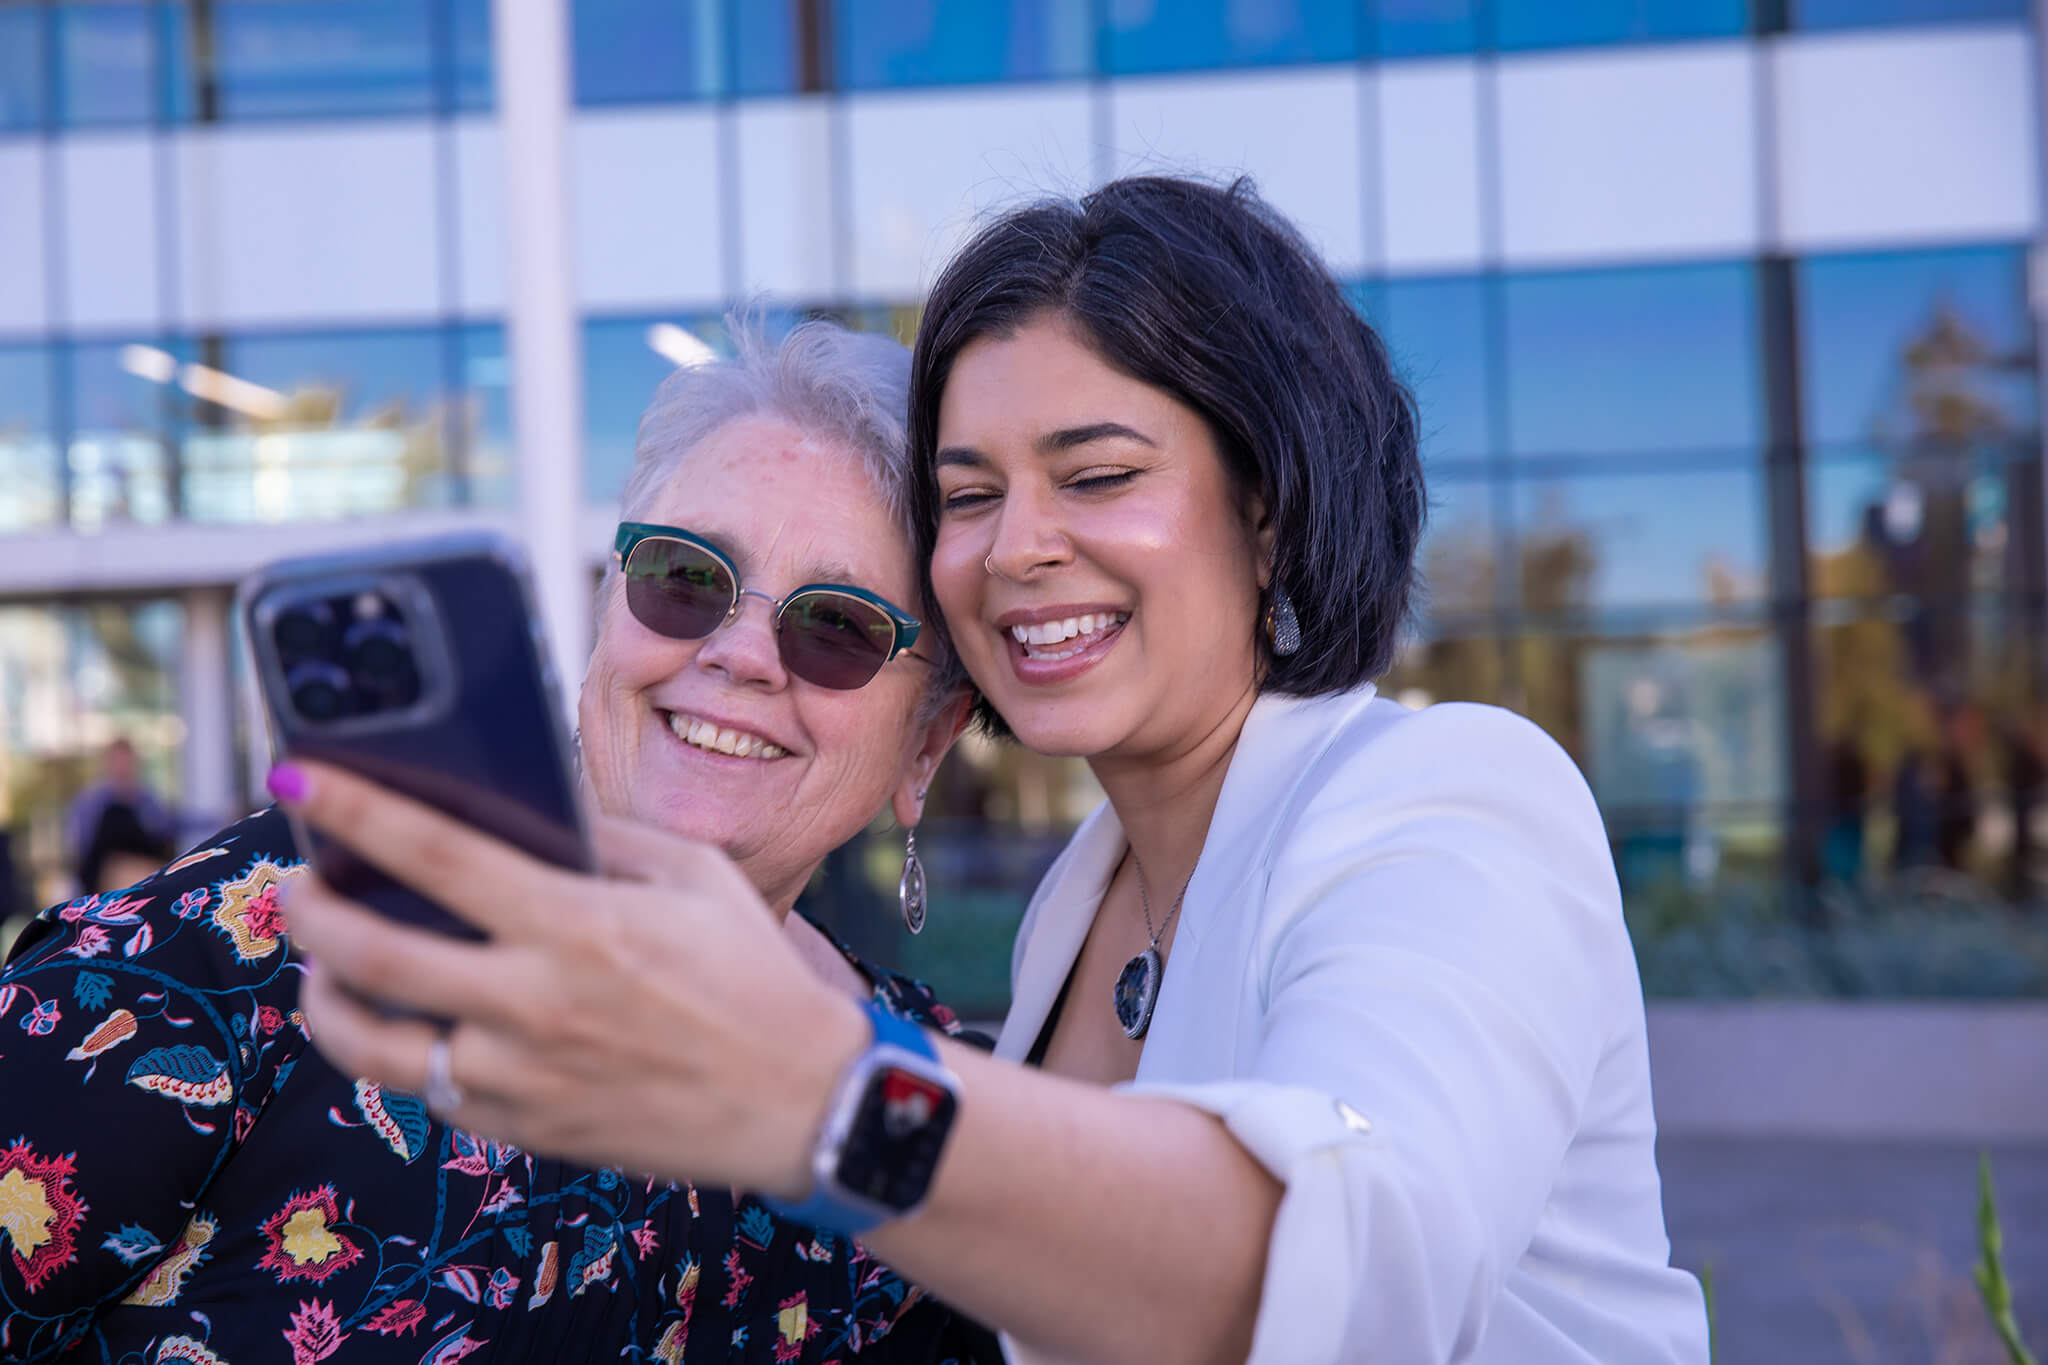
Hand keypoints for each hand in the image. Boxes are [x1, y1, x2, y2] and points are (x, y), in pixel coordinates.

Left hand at [272, 761, 867, 1193]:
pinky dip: (395, 1046)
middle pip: (371, 953)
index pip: (438, 855)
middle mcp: (535, 1003)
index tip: (297, 778)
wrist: (800, 1102)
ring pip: (370, 1040)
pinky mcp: (521, 1129)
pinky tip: (403, 1018)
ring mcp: (520, 1076)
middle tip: (300, 882)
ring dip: (325, 992)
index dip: (356, 810)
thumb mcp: (697, 877)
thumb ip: (605, 837)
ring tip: (326, 961)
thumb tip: (525, 806)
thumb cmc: (753, 978)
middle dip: (311, 909)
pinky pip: (425, 1087)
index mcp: (580, 925)